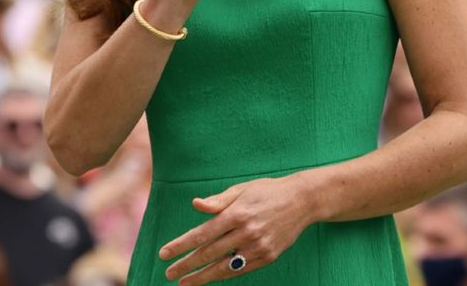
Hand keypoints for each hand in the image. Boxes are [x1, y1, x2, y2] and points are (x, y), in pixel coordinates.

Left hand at [158, 175, 311, 284]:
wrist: (302, 201)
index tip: (164, 254)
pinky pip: (241, 269)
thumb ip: (218, 201)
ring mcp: (258, 247)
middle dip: (187, 265)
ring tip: (185, 283)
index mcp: (237, 213)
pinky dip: (224, 275)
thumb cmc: (266, 192)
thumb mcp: (241, 189)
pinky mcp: (268, 257)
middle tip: (169, 273)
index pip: (202, 234)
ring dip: (202, 277)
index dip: (181, 246)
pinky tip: (210, 277)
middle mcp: (246, 232)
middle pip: (209, 253)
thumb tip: (195, 204)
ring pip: (224, 267)